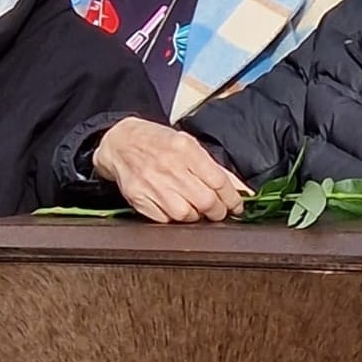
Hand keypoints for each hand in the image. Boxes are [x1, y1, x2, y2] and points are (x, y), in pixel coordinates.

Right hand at [93, 118, 247, 222]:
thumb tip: (240, 189)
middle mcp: (170, 167)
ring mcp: (153, 184)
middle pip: (206, 201)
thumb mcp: (189, 144)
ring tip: (193, 205)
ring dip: (195, 215)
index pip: (219, 181)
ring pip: (187, 215)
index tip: (236, 205)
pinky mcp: (140, 199)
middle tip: (218, 210)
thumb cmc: (158, 142)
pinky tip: (174, 205)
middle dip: (217, 211)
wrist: (121, 142)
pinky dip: (174, 217)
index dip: (233, 198)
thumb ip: (215, 167)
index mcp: (185, 149)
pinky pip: (165, 219)